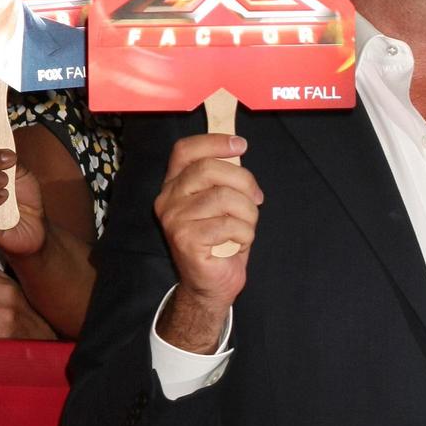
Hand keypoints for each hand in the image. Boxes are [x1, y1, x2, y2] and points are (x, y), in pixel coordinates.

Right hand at [154, 134, 260, 351]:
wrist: (212, 284)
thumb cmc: (222, 239)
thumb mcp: (222, 200)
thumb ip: (224, 176)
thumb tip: (238, 146)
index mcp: (175, 184)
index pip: (185, 150)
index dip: (214, 142)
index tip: (241, 144)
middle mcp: (168, 199)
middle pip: (209, 169)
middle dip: (244, 181)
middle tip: (257, 198)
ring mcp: (174, 220)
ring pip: (225, 198)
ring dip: (248, 214)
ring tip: (245, 228)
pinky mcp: (185, 241)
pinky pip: (230, 225)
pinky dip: (245, 235)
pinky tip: (237, 244)